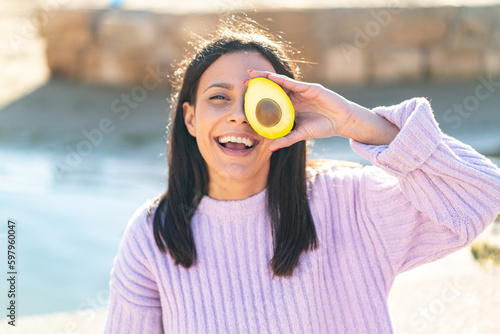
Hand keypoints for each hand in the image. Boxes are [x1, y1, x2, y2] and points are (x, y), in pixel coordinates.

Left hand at [247, 70, 399, 150]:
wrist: (343, 122)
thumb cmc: (323, 127)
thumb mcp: (301, 134)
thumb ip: (286, 139)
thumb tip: (270, 150)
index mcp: (290, 106)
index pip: (271, 100)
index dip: (258, 97)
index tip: (243, 97)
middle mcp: (294, 96)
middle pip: (273, 87)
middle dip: (258, 84)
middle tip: (242, 81)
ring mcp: (301, 91)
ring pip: (280, 82)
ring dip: (266, 77)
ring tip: (252, 74)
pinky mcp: (310, 88)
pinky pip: (293, 83)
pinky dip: (281, 79)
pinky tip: (270, 77)